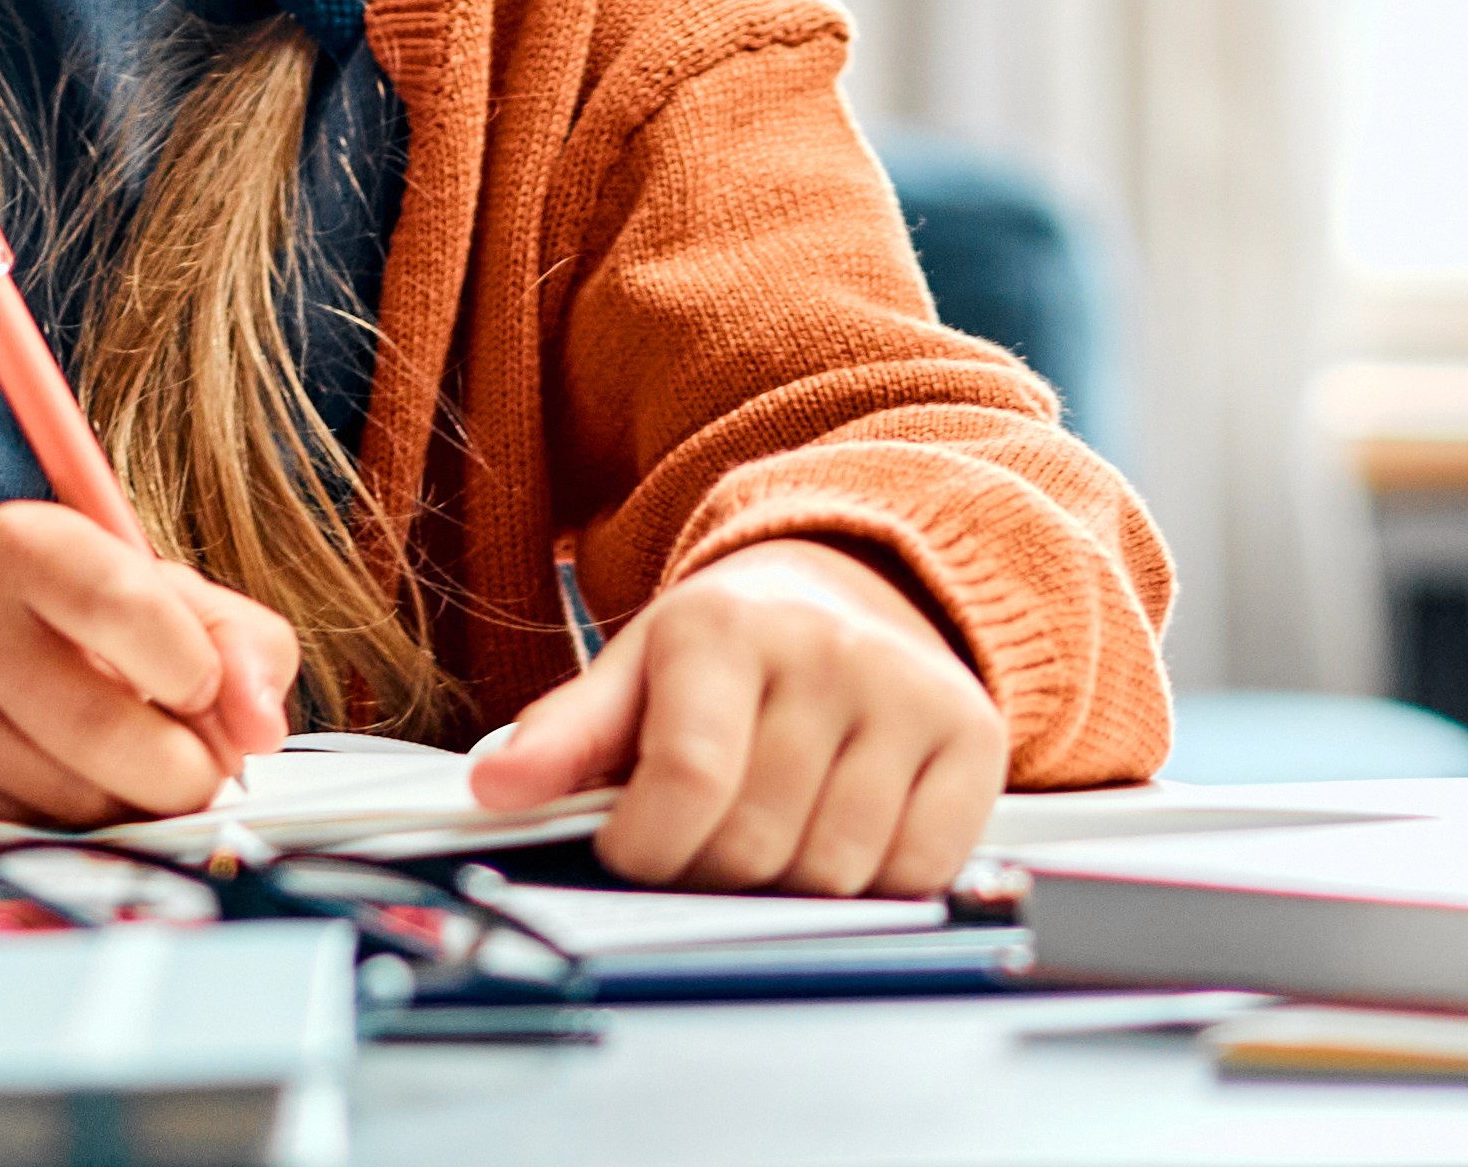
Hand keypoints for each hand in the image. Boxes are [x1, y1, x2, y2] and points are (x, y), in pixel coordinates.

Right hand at [0, 505, 299, 841]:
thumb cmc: (47, 621)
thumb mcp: (142, 590)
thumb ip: (234, 639)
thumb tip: (261, 726)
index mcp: (24, 546)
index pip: (126, 605)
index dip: (196, 669)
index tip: (210, 693)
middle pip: (106, 733)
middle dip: (184, 772)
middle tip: (195, 767)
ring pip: (73, 807)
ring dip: (130, 809)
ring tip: (118, 772)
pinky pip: (25, 845)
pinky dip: (70, 841)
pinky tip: (56, 797)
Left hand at [467, 540, 1002, 896]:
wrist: (860, 583)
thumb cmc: (735, 648)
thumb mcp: (638, 671)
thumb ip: (564, 737)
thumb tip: (494, 791)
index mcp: (723, 628)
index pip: (685, 783)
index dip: (646, 848)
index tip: (633, 848)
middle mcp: (826, 648)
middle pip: (756, 842)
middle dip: (711, 872)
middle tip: (704, 842)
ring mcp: (908, 692)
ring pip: (835, 872)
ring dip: (790, 884)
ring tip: (773, 830)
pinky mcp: (974, 736)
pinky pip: (917, 870)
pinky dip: (873, 883)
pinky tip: (844, 830)